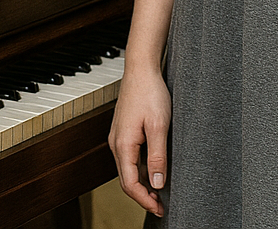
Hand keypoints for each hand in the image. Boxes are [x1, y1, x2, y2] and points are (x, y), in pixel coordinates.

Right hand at [108, 64, 170, 217]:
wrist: (141, 70)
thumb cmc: (150, 93)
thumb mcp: (159, 126)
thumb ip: (158, 156)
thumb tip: (157, 183)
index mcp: (123, 144)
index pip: (129, 183)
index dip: (144, 200)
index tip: (160, 209)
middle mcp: (116, 143)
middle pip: (125, 180)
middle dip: (142, 196)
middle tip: (161, 207)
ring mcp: (118, 137)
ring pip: (127, 170)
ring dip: (141, 184)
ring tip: (160, 193)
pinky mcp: (123, 132)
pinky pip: (128, 158)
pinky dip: (139, 171)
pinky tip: (153, 171)